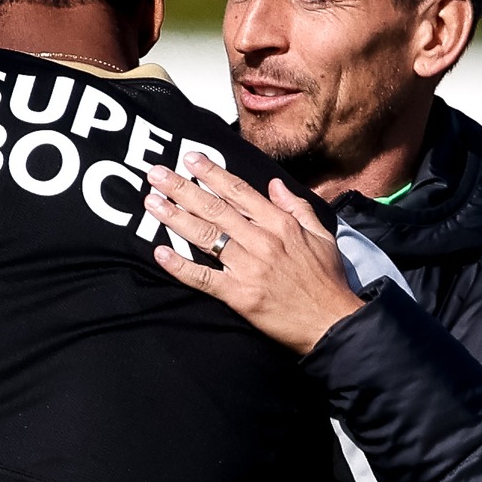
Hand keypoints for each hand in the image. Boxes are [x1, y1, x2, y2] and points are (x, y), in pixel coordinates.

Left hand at [144, 155, 364, 353]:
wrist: (331, 323)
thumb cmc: (327, 281)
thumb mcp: (321, 235)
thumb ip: (296, 207)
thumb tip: (274, 184)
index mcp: (280, 223)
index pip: (238, 191)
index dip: (211, 173)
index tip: (190, 158)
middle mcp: (261, 240)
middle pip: (214, 208)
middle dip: (182, 188)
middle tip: (156, 173)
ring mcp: (248, 267)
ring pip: (204, 236)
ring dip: (174, 217)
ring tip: (151, 202)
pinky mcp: (239, 295)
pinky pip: (203, 277)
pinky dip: (180, 266)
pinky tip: (160, 253)